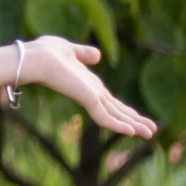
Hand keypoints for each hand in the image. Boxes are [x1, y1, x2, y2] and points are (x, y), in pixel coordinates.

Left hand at [22, 35, 158, 139]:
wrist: (34, 58)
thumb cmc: (44, 52)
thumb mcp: (69, 50)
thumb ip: (84, 54)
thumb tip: (98, 56)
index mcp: (87, 84)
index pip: (109, 100)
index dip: (124, 109)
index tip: (137, 117)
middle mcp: (90, 93)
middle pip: (116, 111)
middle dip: (134, 120)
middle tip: (151, 131)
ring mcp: (88, 98)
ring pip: (115, 116)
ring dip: (134, 125)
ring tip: (150, 135)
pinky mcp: (86, 100)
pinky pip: (105, 117)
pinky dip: (119, 125)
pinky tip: (132, 132)